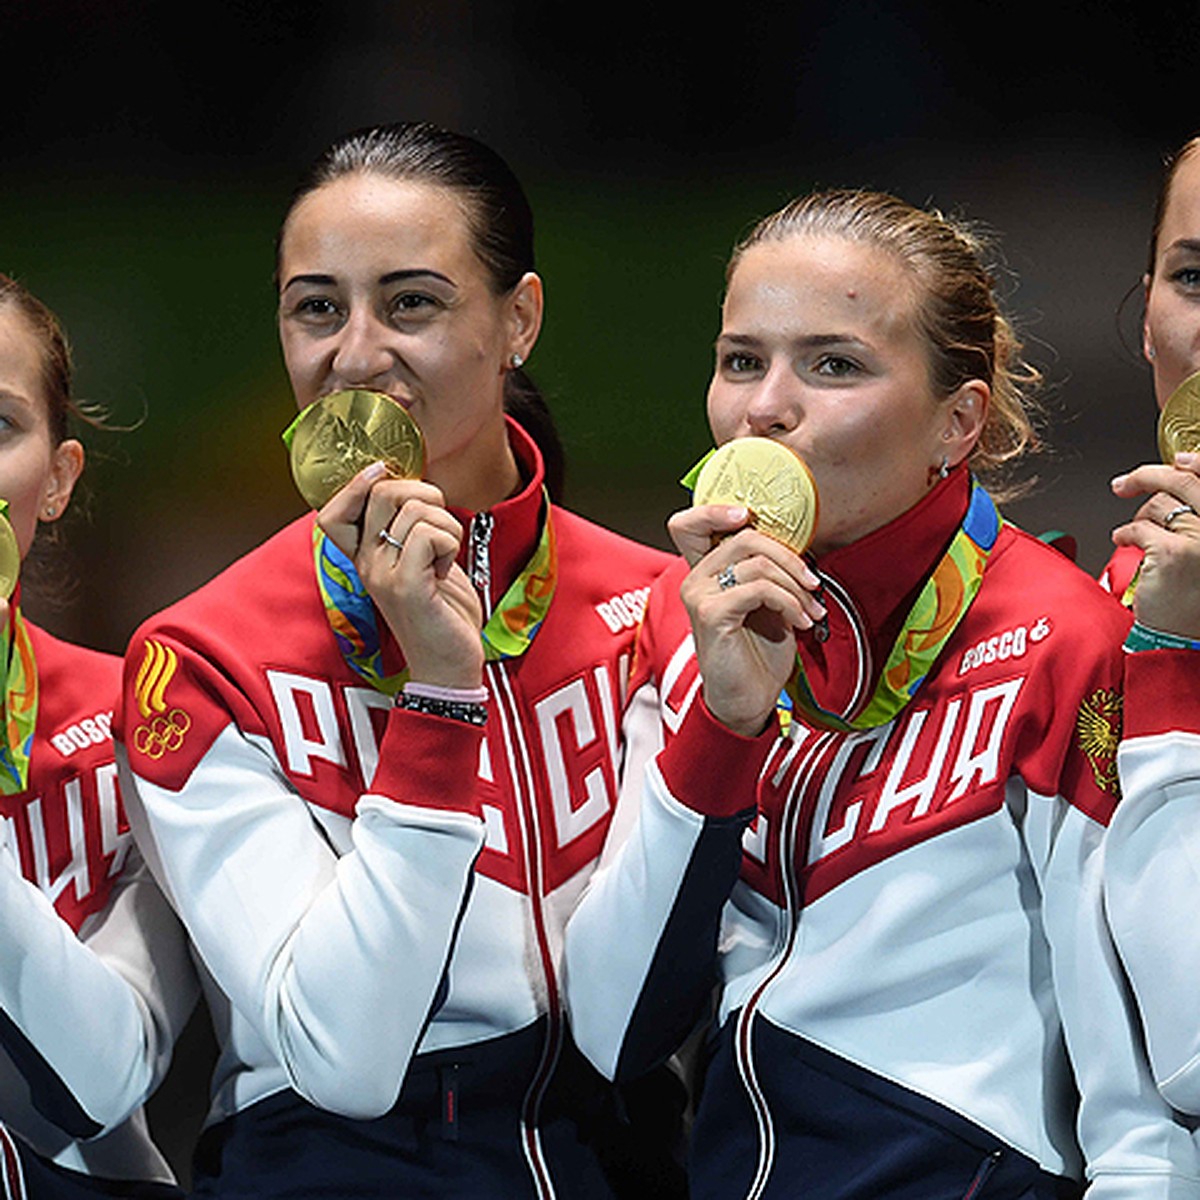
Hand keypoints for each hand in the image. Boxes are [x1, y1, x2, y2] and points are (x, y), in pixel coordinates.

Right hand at [318, 463, 484, 688]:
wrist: (450, 666)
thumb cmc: (442, 613)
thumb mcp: (421, 562)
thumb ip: (411, 529)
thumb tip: (417, 489)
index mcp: (364, 557)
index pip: (332, 510)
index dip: (358, 483)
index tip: (388, 477)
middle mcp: (365, 563)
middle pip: (382, 491)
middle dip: (425, 494)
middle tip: (440, 528)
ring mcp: (382, 574)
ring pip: (416, 509)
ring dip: (448, 526)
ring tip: (446, 558)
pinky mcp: (406, 586)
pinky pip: (429, 534)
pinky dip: (451, 543)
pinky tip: (446, 570)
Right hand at [669, 505, 825, 735]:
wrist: (748, 699)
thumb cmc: (756, 653)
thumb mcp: (766, 603)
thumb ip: (766, 571)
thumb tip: (797, 548)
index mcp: (705, 572)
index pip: (688, 524)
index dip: (716, 510)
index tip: (750, 516)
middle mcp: (695, 579)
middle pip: (744, 536)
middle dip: (790, 557)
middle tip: (812, 583)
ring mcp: (698, 595)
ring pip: (758, 562)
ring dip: (796, 586)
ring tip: (810, 610)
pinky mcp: (710, 614)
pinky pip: (760, 589)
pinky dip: (790, 603)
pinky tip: (800, 622)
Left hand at [1112, 453, 1199, 638]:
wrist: (1183, 635)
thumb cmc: (1192, 594)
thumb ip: (1196, 518)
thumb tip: (1175, 479)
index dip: (1195, 463)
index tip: (1178, 461)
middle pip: (1183, 482)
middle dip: (1146, 476)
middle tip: (1123, 484)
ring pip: (1157, 505)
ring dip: (1137, 516)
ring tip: (1133, 534)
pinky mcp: (1174, 551)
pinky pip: (1138, 527)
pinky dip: (1124, 534)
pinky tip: (1123, 542)